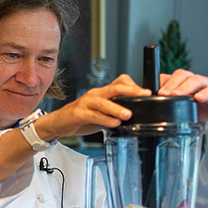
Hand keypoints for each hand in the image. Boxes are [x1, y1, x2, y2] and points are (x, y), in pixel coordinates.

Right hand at [36, 74, 150, 138]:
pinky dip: (104, 119)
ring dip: (117, 108)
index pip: (120, 83)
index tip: (148, 93)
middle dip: (131, 92)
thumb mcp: (102, 114)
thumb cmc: (81, 118)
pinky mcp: (78, 113)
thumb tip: (134, 116)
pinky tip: (114, 124)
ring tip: (128, 114)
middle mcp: (95, 94)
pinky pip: (93, 115)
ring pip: (103, 102)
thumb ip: (115, 113)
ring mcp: (86, 103)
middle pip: (115, 88)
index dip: (134, 86)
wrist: (59, 123)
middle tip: (144, 96)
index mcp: (102, 93)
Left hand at [158, 69, 207, 121]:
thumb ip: (174, 109)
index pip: (168, 79)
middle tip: (159, 94)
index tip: (147, 95)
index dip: (157, 84)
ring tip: (174, 96)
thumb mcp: (189, 108)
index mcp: (184, 85)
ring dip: (183, 87)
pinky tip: (199, 99)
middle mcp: (195, 82)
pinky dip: (205, 93)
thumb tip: (153, 119)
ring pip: (194, 79)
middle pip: (179, 75)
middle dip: (168, 84)